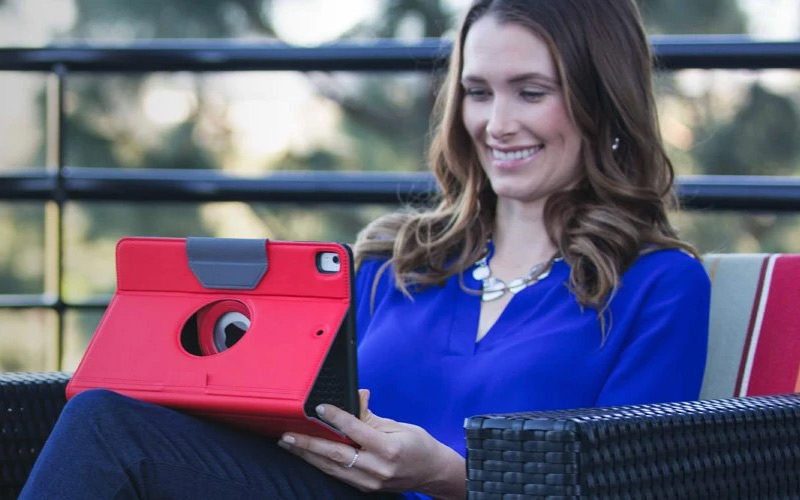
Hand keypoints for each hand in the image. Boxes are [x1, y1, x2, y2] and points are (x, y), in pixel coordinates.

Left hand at [277, 390, 464, 498]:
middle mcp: (378, 468)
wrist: (433, 473)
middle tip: (287, 436)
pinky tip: (308, 455)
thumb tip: (355, 397)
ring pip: (332, 468)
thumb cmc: (418, 446)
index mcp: (389, 448)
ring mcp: (370, 481)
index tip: (319, 408)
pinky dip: (321, 464)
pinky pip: (338, 474)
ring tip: (289, 445)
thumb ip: (371, 415)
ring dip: (308, 456)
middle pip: (337, 454)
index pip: (356, 430)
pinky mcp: (365, 488)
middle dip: (308, 445)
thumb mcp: (399, 426)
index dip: (336, 418)